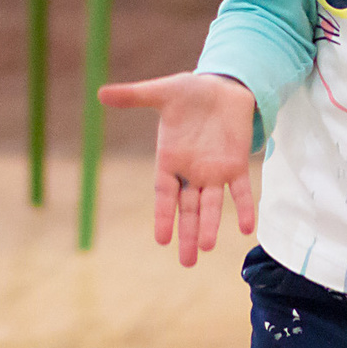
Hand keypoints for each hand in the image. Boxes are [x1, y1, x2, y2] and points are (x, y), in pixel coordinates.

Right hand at [96, 72, 256, 266]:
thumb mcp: (161, 92)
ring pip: (211, 205)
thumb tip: (101, 93)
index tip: (161, 239)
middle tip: (187, 262)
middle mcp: (191, 173)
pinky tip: (246, 227)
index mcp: (170, 161)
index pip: (165, 195)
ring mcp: (214, 171)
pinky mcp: (236, 164)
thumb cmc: (190, 92)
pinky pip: (240, 190)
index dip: (164, 216)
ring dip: (210, 226)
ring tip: (207, 248)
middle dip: (187, 234)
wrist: (222, 86)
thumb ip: (134, 96)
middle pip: (188, 210)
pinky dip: (243, 207)